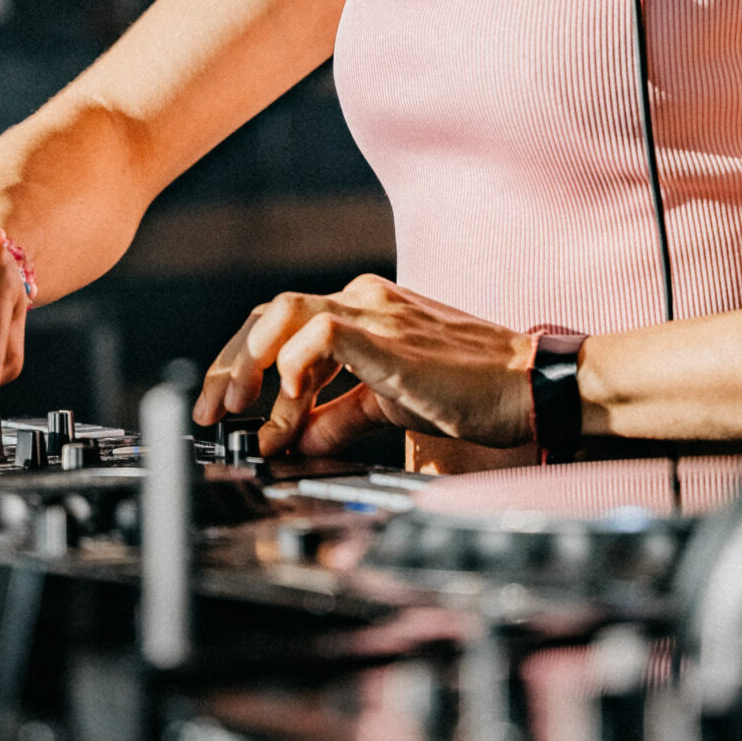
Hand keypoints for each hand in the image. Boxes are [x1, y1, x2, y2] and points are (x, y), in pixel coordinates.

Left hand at [192, 272, 534, 457]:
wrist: (529, 385)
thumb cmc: (472, 391)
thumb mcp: (389, 405)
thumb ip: (341, 417)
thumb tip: (297, 440)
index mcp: (364, 310)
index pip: (282, 323)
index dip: (245, 366)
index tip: (230, 414)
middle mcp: (363, 299)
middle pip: (270, 315)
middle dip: (230, 365)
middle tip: (213, 412)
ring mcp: (374, 311)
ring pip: (283, 313)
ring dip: (249, 363)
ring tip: (238, 408)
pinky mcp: (387, 334)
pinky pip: (319, 334)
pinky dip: (295, 371)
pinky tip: (294, 409)